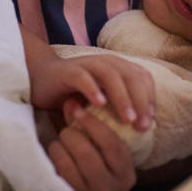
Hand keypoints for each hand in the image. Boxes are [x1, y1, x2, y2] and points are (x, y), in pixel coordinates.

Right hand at [29, 53, 154, 130]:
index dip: (150, 98)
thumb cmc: (75, 94)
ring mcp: (87, 64)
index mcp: (118, 67)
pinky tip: (99, 104)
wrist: (41, 80)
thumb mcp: (102, 100)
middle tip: (142, 126)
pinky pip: (83, 77)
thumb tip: (143, 128)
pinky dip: (93, 89)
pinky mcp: (69, 71)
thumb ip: (119, 107)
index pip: (143, 78)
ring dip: (122, 97)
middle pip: (131, 77)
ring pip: (111, 76)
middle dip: (141, 101)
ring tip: (127, 119)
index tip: (150, 121)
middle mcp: (106, 62)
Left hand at [46, 99, 136, 190]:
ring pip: (69, 163)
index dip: (93, 124)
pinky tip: (56, 153)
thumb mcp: (102, 149)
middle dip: (73, 135)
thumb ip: (88, 124)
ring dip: (61, 146)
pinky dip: (54, 157)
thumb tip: (71, 101)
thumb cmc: (99, 168)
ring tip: (61, 141)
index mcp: (126, 172)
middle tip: (67, 129)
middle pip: (87, 154)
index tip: (78, 110)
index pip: (111, 143)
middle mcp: (112, 188)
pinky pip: (57, 173)